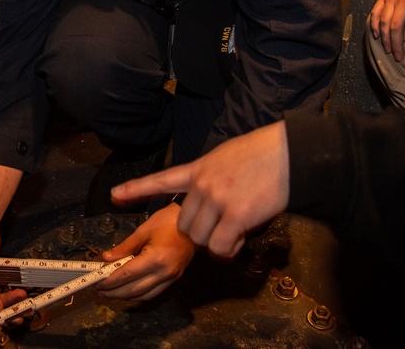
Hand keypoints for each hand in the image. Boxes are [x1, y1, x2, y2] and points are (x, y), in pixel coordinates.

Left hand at [95, 203, 194, 300]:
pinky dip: (138, 295)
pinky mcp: (174, 279)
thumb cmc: (168, 222)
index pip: (127, 274)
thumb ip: (124, 247)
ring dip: (125, 296)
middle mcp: (164, 273)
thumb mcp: (143, 231)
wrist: (193, 224)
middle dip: (115, 292)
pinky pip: (153, 293)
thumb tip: (106, 258)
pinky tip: (128, 292)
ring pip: (144, 296)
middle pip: (134, 289)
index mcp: (156, 259)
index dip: (110, 281)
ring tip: (110, 293)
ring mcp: (171, 278)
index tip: (97, 282)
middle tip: (99, 290)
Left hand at [111, 122, 288, 257]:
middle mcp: (203, 185)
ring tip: (236, 230)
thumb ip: (211, 175)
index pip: (161, 179)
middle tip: (223, 226)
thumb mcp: (227, 156)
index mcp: (199, 168)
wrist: (290, 154)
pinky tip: (241, 238)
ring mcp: (217, 200)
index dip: (136, 189)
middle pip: (184, 224)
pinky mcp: (236, 216)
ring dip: (216, 242)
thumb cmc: (265, 153)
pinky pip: (220, 247)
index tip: (115, 195)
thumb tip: (206, 195)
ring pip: (199, 238)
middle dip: (199, 232)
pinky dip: (229, 250)